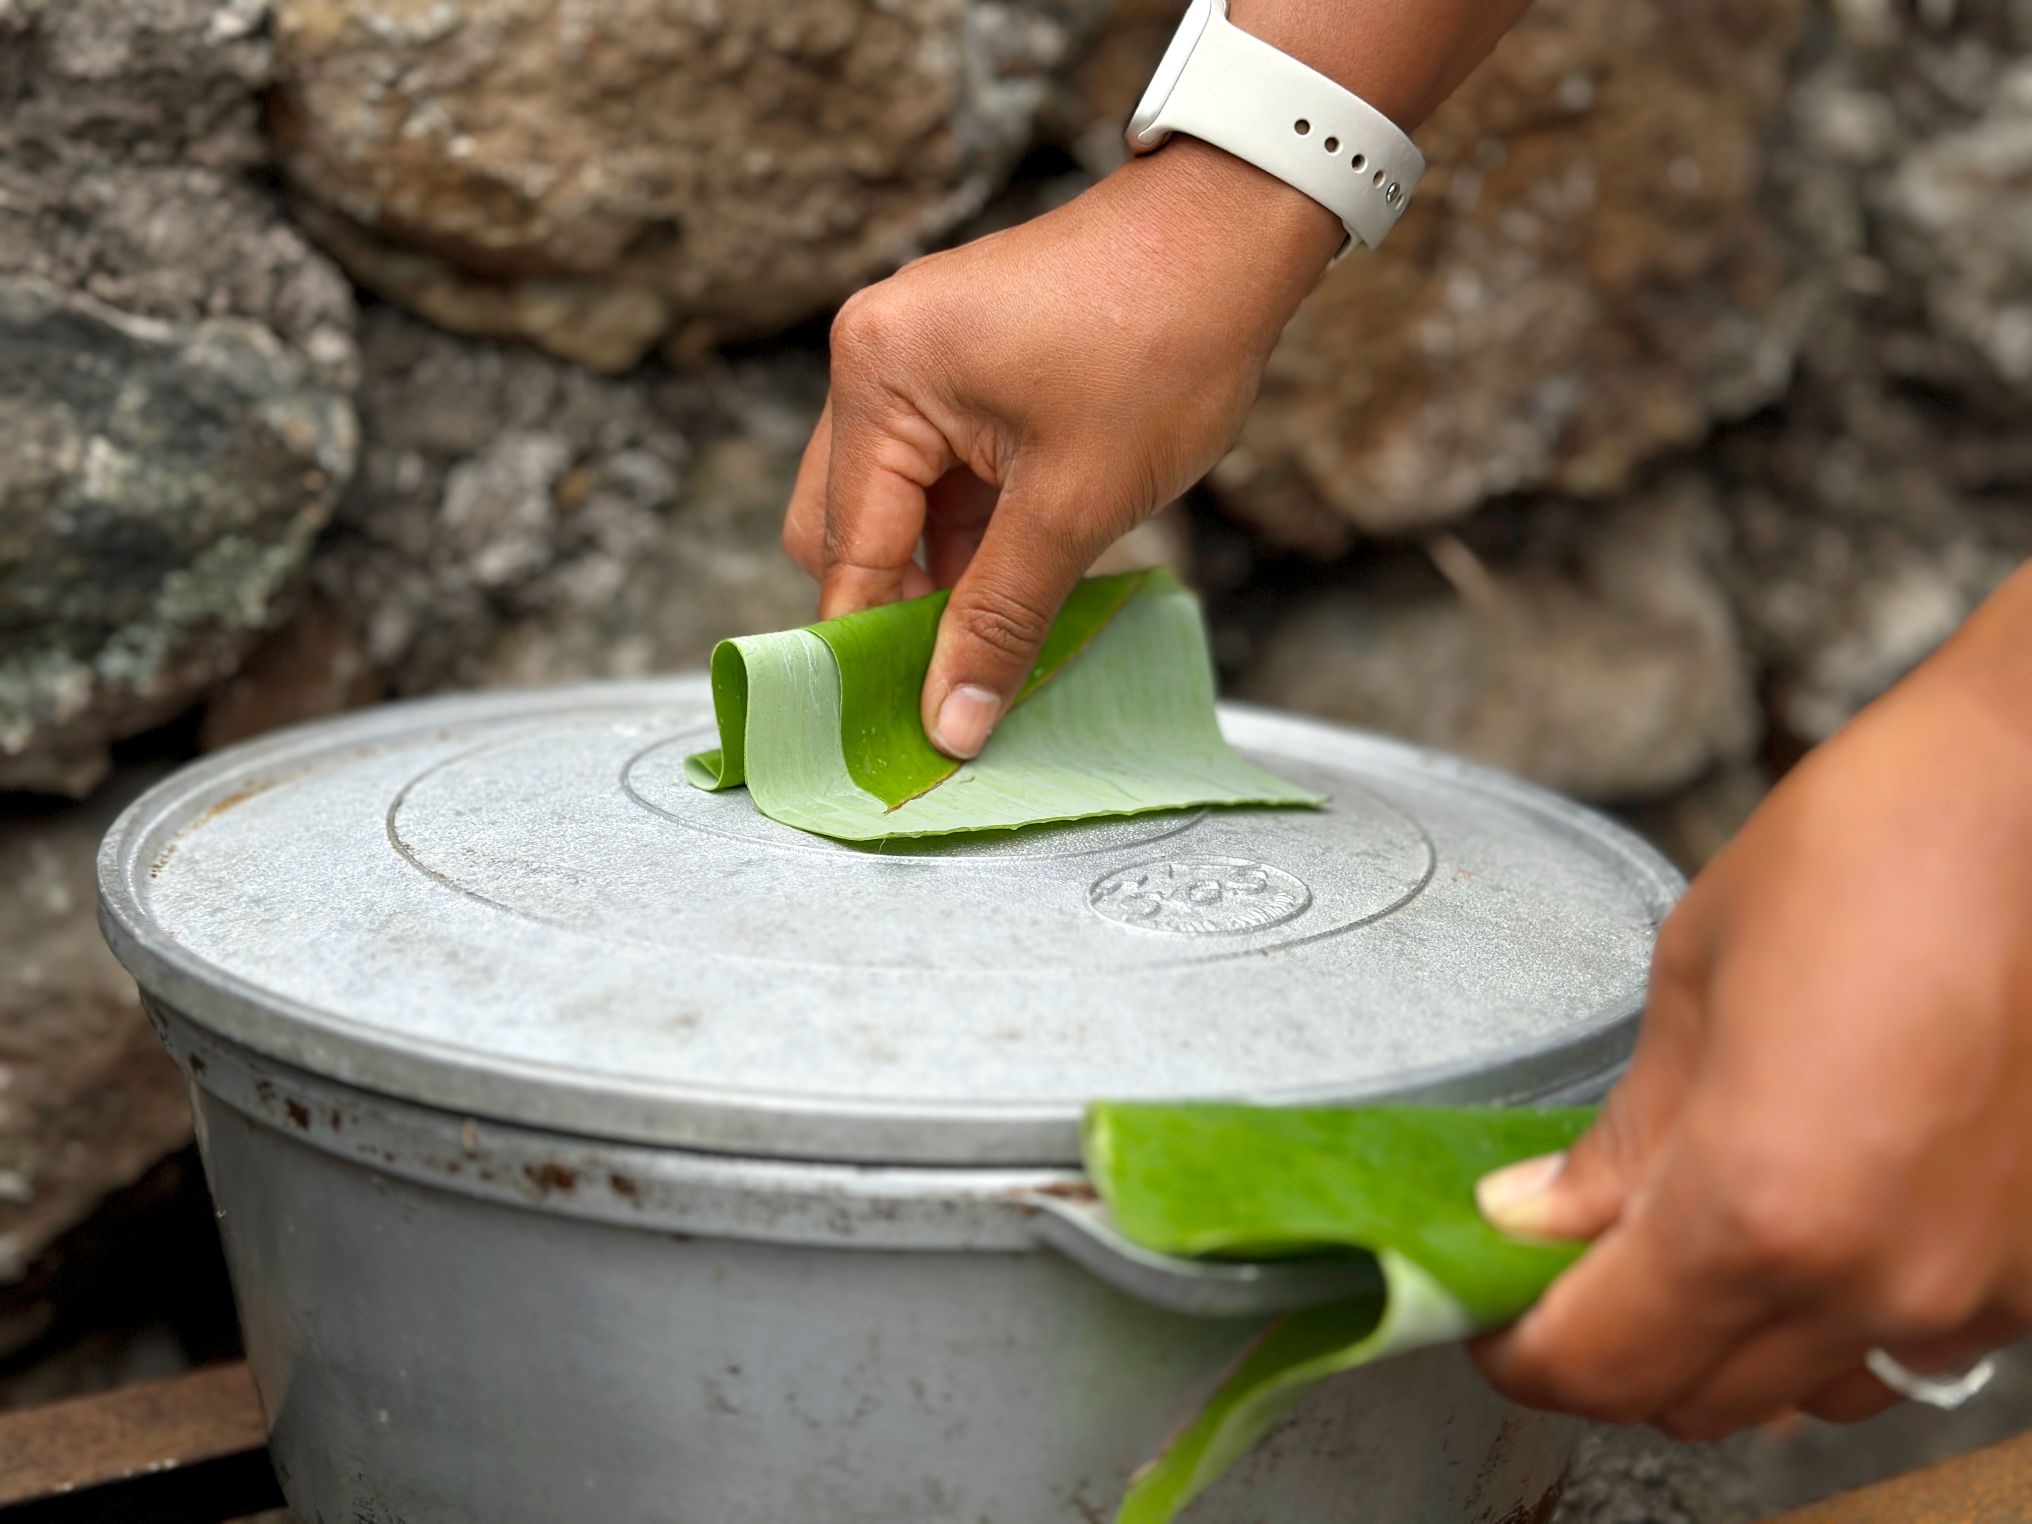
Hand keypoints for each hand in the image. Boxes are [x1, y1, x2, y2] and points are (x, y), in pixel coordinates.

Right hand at [780, 139, 1340, 758]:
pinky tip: (1013, 589)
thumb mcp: (1077, 505)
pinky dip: (967, 537)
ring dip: (937, 578)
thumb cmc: (1164, 345)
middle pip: (846, 527)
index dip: (867, 650)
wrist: (1235, 232)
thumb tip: (950, 724)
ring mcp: (914, 356)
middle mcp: (875, 356)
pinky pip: (935, 475)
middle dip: (895, 612)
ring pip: (893, 508)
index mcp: (882, 375)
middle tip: (951, 691)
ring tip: (992, 648)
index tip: (891, 732)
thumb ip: (1001, 620)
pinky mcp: (958, 366)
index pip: (848, 548)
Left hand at [1472, 565, 2031, 1438]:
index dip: (1517, 1349)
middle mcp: (1875, 1284)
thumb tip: (1539, 1218)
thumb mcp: (1695, 980)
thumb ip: (1620, 1138)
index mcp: (1762, 1210)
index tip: (1485, 1311)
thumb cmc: (1877, 853)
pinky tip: (1796, 1224)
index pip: (1597, 1364)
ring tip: (1674, 1242)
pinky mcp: (2031, 1272)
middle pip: (1691, 1401)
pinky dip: (1821, 1316)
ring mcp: (1970, 1292)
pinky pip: (1894, 1346)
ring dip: (1717, 1347)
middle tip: (1559, 1265)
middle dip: (1604, 1351)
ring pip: (1798, 1391)